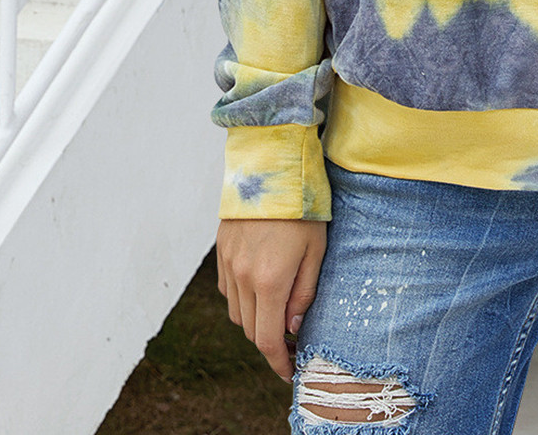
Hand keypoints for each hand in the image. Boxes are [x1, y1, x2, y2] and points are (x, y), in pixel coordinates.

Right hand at [216, 217, 328, 380]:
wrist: (272, 166)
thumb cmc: (302, 206)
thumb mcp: (316, 250)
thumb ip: (304, 293)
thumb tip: (293, 327)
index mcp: (269, 280)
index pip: (266, 339)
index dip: (278, 361)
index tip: (289, 371)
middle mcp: (243, 277)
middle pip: (250, 329)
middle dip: (269, 340)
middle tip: (292, 336)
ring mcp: (228, 264)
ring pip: (236, 312)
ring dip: (255, 319)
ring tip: (278, 309)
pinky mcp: (222, 251)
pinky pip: (228, 289)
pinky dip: (242, 298)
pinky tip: (261, 285)